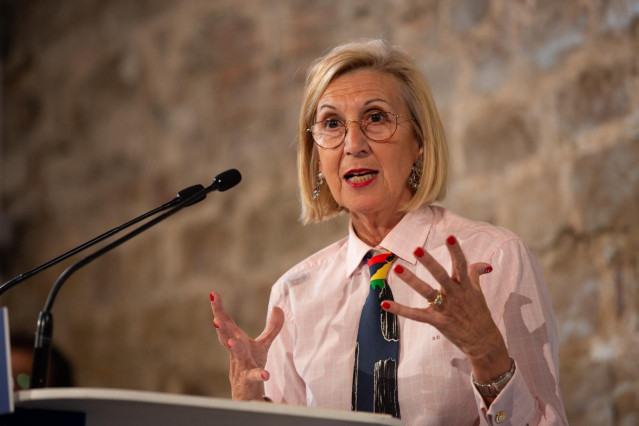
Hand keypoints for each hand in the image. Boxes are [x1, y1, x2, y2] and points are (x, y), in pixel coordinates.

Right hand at [210, 291, 283, 400]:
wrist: (246, 392)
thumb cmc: (251, 364)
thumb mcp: (263, 344)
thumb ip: (272, 327)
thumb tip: (278, 307)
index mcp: (237, 340)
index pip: (227, 322)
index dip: (219, 308)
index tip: (213, 294)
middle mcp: (236, 351)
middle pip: (227, 336)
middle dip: (221, 327)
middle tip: (215, 319)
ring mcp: (241, 365)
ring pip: (237, 355)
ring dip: (234, 348)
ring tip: (231, 341)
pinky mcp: (250, 379)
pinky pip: (254, 376)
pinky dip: (259, 375)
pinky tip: (266, 375)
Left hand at [384, 236, 510, 383]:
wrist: (482, 340)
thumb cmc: (478, 313)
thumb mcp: (478, 292)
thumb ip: (475, 274)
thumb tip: (484, 263)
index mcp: (465, 286)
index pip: (461, 265)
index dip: (456, 251)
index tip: (450, 237)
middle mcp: (455, 295)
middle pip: (441, 276)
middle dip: (429, 262)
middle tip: (416, 249)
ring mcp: (445, 308)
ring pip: (427, 292)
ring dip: (412, 280)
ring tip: (397, 268)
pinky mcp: (436, 321)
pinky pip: (416, 315)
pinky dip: (400, 310)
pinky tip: (385, 304)